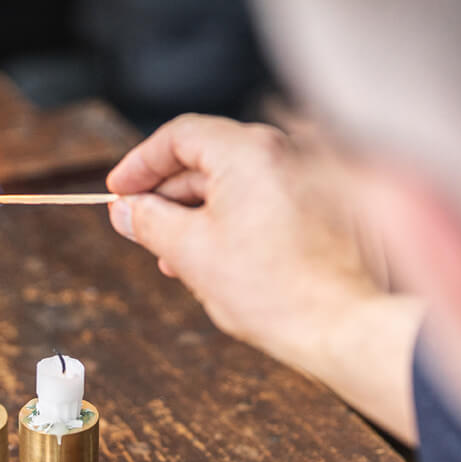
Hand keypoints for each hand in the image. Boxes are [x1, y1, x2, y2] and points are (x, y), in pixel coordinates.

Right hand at [107, 114, 370, 364]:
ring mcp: (304, 176)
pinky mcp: (317, 205)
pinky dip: (229, 219)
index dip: (140, 164)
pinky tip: (211, 256)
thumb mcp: (191, 253)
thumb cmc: (275, 291)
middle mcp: (283, 152)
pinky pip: (260, 198)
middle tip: (138, 225)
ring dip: (195, 212)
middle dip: (166, 194)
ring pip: (233, 181)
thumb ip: (149, 222)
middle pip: (206, 157)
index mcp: (249, 151)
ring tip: (171, 255)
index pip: (179, 136)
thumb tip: (125, 211)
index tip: (118, 191)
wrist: (341, 326)